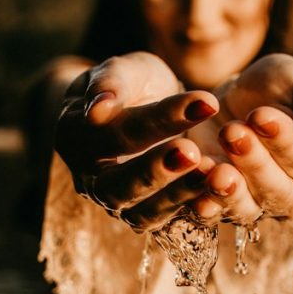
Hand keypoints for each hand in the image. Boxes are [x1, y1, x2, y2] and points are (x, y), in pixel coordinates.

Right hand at [55, 52, 218, 229]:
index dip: (159, 117)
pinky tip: (217, 192)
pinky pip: (167, 224)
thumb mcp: (123, 70)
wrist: (137, 110)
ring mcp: (116, 203)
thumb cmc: (130, 85)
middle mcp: (90, 177)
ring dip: (176, 196)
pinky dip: (192, 211)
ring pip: (141, 213)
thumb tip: (97, 109)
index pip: (117, 130)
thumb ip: (112, 82)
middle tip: (193, 151)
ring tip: (210, 173)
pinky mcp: (145, 217)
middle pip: (118, 185)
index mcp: (75, 135)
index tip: (205, 102)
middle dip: (157, 170)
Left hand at [187, 54, 292, 223]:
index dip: (285, 140)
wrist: (234, 95)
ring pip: (246, 208)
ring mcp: (255, 205)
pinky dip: (202, 201)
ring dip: (229, 191)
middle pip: (277, 190)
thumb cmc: (280, 88)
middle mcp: (291, 194)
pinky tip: (192, 181)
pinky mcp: (218, 205)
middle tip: (232, 131)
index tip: (260, 116)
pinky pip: (212, 212)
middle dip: (254, 162)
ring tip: (214, 169)